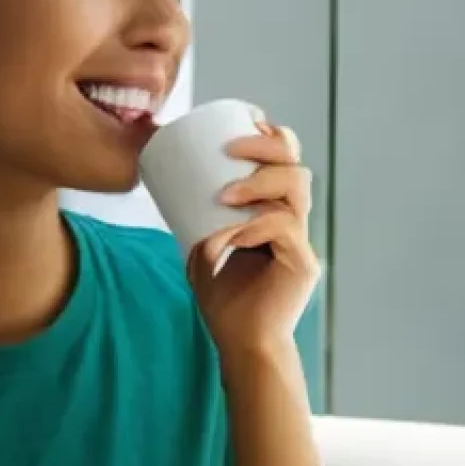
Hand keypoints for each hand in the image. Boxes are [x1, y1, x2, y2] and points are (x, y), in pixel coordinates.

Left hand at [187, 122, 320, 376]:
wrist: (240, 343)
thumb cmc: (222, 298)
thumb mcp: (201, 248)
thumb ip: (192, 220)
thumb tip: (162, 181)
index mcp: (275, 211)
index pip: (285, 160)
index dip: (269, 134)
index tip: (239, 122)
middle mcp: (294, 221)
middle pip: (295, 165)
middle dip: (266, 146)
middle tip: (230, 148)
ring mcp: (301, 241)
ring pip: (296, 189)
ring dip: (258, 183)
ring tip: (224, 195)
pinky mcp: (302, 263)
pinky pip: (285, 230)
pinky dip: (254, 226)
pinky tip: (231, 234)